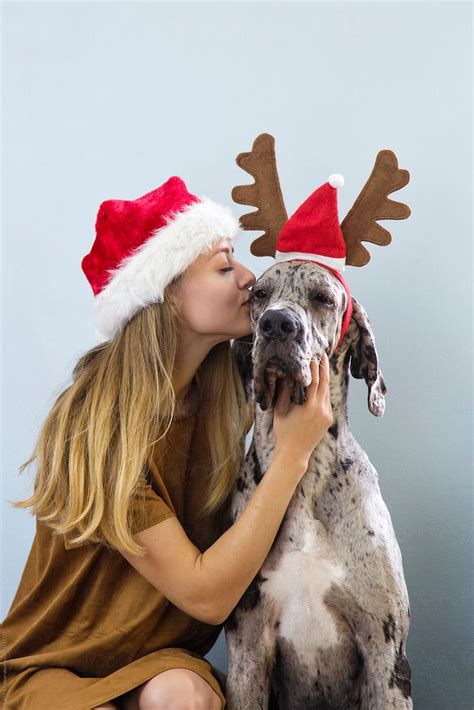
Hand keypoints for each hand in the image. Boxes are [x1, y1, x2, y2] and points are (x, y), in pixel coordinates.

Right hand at [273, 353, 332, 470]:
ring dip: (325, 377)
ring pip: (327, 391)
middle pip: (325, 382)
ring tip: (321, 364)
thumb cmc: (284, 432)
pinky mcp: (329, 419)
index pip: (314, 380)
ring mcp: (327, 415)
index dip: (314, 366)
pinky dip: (324, 389)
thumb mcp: (280, 410)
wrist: (294, 453)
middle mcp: (321, 409)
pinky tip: (320, 382)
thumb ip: (284, 392)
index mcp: (309, 406)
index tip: (312, 354)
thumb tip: (287, 374)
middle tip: (322, 353)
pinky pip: (327, 400)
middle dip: (324, 367)